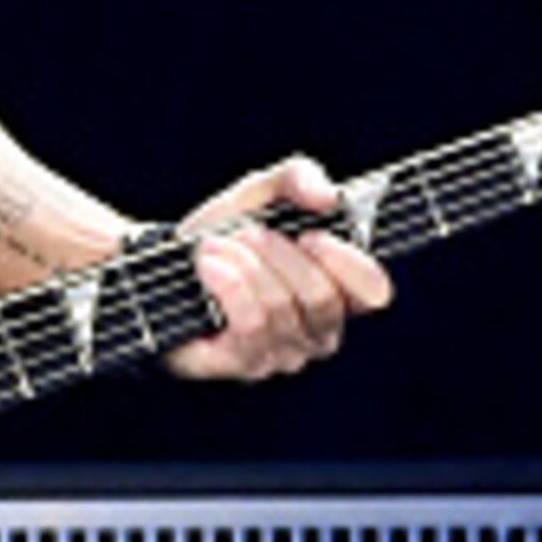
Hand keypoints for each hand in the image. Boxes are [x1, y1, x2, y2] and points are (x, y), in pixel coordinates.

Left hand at [152, 155, 393, 383]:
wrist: (167, 263)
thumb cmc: (227, 231)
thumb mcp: (262, 191)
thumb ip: (298, 177)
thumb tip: (327, 197)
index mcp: (339, 292)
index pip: (373, 293)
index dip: (348, 263)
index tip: (312, 234)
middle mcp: (318, 332)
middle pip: (321, 298)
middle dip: (279, 255)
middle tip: (249, 233)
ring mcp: (283, 355)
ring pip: (281, 309)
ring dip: (244, 266)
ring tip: (216, 246)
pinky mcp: (244, 364)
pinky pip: (251, 326)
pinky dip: (228, 285)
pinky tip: (208, 266)